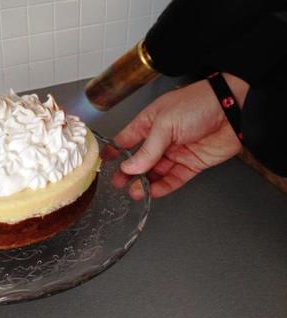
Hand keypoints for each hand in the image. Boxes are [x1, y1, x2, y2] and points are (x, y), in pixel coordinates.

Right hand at [106, 73, 248, 199]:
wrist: (234, 109)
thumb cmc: (198, 104)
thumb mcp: (165, 124)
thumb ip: (147, 149)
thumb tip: (129, 168)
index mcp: (150, 122)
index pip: (126, 139)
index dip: (115, 151)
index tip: (104, 162)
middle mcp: (161, 138)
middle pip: (139, 160)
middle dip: (128, 172)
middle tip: (118, 184)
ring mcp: (176, 152)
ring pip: (155, 172)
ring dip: (144, 182)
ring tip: (135, 192)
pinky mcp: (191, 164)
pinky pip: (173, 179)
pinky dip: (163, 187)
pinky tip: (153, 192)